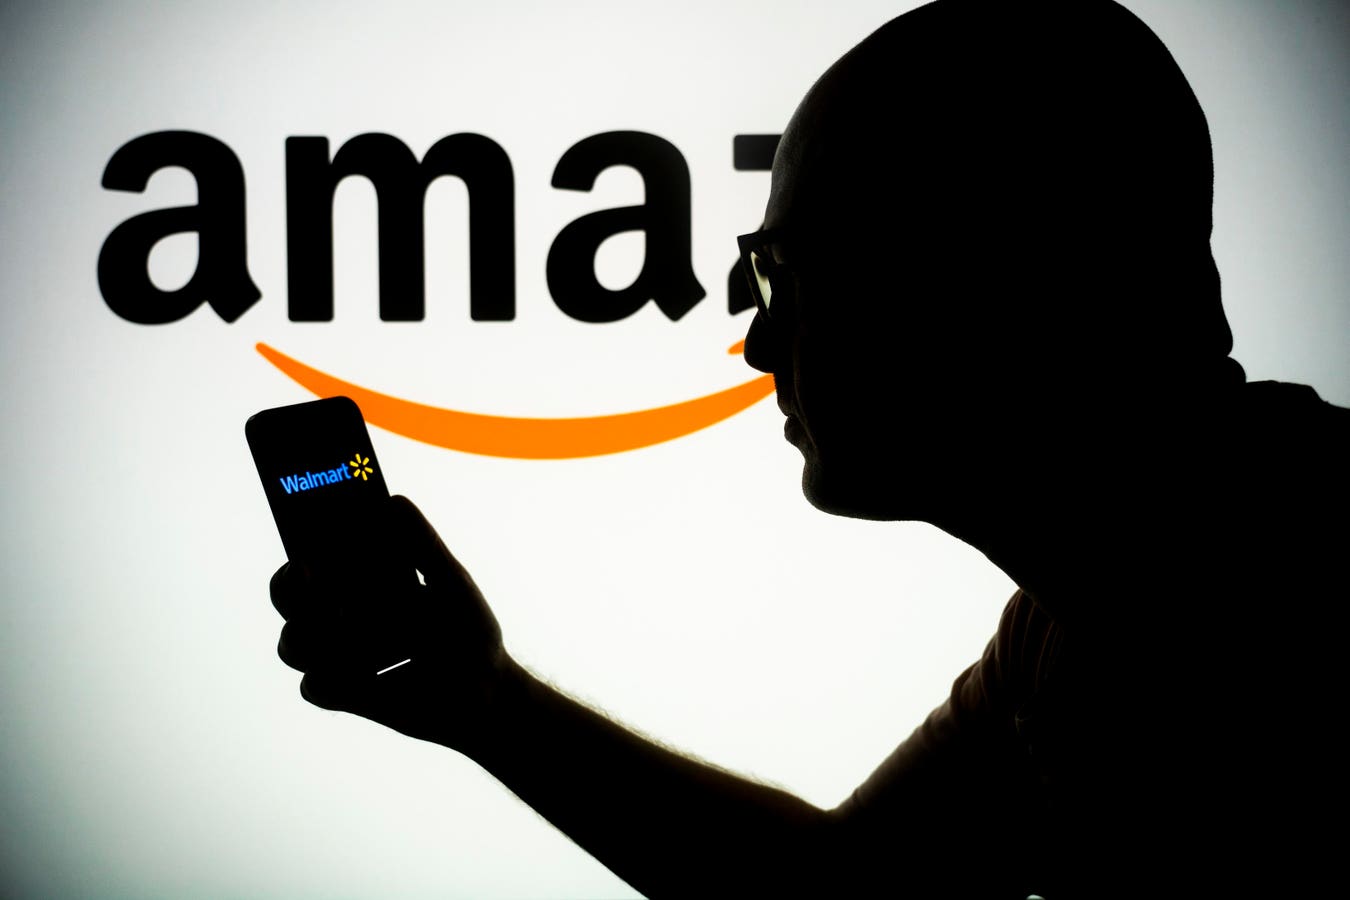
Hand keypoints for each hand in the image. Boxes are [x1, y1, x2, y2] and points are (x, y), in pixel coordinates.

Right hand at [270, 495, 512, 752]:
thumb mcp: (451, 582)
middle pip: (288, 598)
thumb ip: (422, 545)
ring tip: (345, 623)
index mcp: (363, 583)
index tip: (305, 548)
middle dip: (289, 589)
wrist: (487, 692)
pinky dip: (333, 679)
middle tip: (310, 574)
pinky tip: (367, 674)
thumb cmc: (469, 631)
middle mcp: (342, 616)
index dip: (296, 549)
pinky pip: (314, 686)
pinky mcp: (346, 694)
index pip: (310, 559)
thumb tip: (392, 500)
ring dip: (310, 634)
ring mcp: (340, 657)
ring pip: (292, 643)